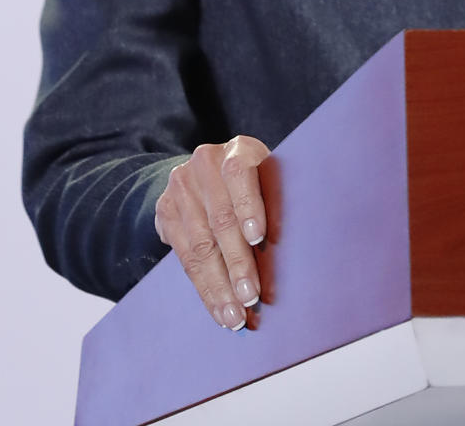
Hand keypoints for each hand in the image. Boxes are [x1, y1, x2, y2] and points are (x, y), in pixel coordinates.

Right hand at [154, 134, 270, 329]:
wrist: (207, 173)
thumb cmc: (256, 183)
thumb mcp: (269, 178)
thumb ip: (277, 199)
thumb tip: (300, 245)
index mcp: (238, 148)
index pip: (239, 173)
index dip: (248, 206)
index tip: (259, 237)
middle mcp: (205, 163)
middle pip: (220, 219)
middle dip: (237, 263)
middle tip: (251, 296)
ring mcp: (181, 187)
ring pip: (201, 245)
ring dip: (219, 286)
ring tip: (236, 315)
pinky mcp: (165, 211)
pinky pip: (184, 258)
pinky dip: (205, 289)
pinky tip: (219, 309)